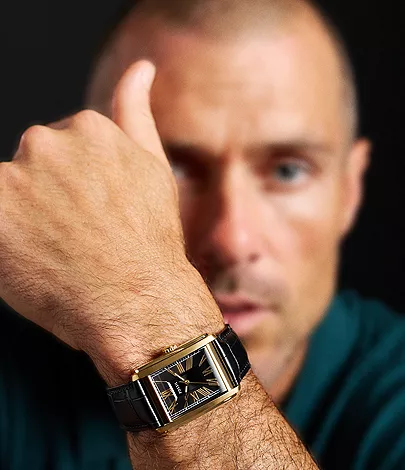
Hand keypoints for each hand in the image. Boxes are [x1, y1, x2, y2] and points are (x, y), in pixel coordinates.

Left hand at [0, 60, 222, 381]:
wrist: (139, 300)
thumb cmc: (150, 241)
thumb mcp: (153, 169)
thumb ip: (136, 112)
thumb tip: (142, 68)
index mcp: (87, 128)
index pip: (63, 149)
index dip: (76, 189)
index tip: (92, 215)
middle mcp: (47, 143)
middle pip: (32, 167)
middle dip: (49, 196)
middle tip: (77, 234)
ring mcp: (14, 179)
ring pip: (9, 194)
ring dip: (25, 218)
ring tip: (59, 249)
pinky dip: (8, 236)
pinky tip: (33, 256)